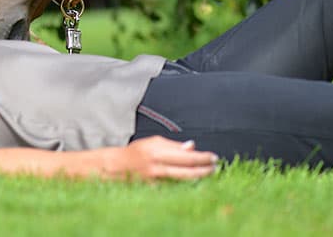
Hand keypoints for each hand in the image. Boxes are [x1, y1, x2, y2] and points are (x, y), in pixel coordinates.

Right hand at [100, 136, 217, 180]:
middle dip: (205, 169)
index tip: (213, 157)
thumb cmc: (136, 152)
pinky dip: (186, 183)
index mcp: (158, 151)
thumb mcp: (154, 143)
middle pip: (187, 170)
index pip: (186, 155)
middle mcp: (158, 166)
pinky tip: (194, 181)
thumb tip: (192, 146)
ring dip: (199, 176)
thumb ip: (173, 146)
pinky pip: (174, 186)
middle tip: (215, 167)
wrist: (116, 167)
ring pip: (183, 180)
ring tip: (209, 173)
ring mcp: (156, 179)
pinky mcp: (155, 189)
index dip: (202, 157)